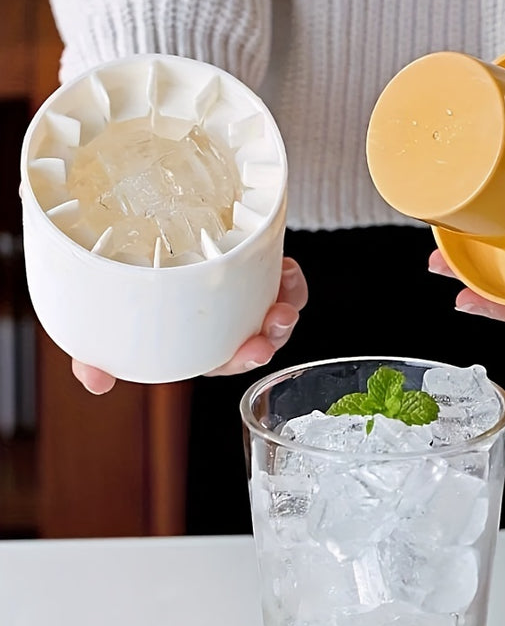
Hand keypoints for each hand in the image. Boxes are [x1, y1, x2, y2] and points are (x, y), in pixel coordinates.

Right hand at [72, 256, 307, 392]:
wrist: (137, 242)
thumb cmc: (129, 291)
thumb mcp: (110, 321)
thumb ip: (97, 354)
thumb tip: (94, 382)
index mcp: (201, 346)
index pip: (228, 361)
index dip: (244, 360)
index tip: (254, 350)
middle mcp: (229, 328)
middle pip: (262, 340)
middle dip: (275, 333)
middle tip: (277, 318)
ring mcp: (248, 301)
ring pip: (280, 312)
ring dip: (289, 301)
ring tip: (286, 280)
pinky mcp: (259, 274)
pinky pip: (286, 285)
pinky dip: (290, 278)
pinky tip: (284, 265)